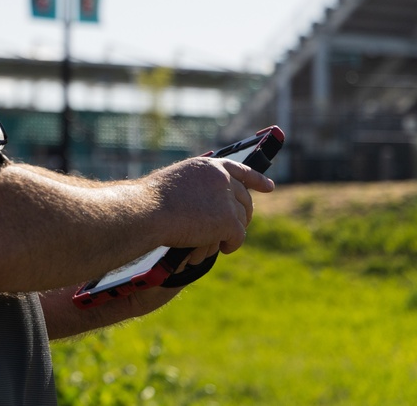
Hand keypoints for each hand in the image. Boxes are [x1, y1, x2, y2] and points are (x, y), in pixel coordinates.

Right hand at [148, 157, 273, 257]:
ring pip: (241, 219)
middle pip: (245, 198)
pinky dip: (231, 244)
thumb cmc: (151, 200)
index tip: (269, 187)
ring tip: (221, 241)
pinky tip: (223, 248)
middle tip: (237, 227)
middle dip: (244, 214)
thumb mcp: (176, 183)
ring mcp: (227, 199)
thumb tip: (207, 202)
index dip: (256, 179)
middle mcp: (222, 179)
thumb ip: (196, 187)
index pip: (240, 170)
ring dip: (233, 231)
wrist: (147, 211)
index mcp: (209, 167)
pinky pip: (238, 236)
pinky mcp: (229, 221)